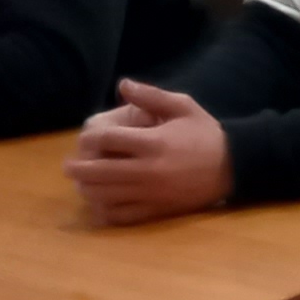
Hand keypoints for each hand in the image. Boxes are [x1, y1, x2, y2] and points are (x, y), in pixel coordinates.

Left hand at [66, 80, 231, 225]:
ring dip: (88, 190)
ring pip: (108, 196)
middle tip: (68, 166)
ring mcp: (152, 193)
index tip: (84, 138)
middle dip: (79, 169)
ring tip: (81, 184)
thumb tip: (122, 84)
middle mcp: (148, 169)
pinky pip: (124, 216)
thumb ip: (151, 96)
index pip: (108, 140)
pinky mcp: (157, 210)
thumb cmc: (205, 133)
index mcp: (153, 142)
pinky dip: (106, 212)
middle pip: (100, 172)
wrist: (232, 167)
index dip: (90, 138)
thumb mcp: (183, 106)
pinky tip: (99, 205)